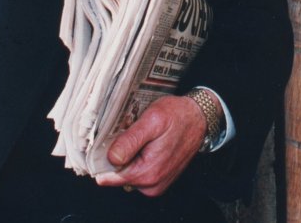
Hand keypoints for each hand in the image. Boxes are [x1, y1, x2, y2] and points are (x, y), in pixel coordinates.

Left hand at [94, 94, 209, 196]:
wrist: (199, 118)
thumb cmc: (178, 116)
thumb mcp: (152, 120)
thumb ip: (131, 140)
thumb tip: (112, 158)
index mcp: (148, 172)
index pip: (109, 176)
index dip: (102, 159)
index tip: (104, 142)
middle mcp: (151, 184)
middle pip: (116, 175)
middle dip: (116, 155)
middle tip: (126, 132)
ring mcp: (155, 183)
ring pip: (126, 173)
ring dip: (126, 155)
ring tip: (138, 135)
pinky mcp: (158, 179)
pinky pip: (137, 172)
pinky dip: (136, 158)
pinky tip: (144, 143)